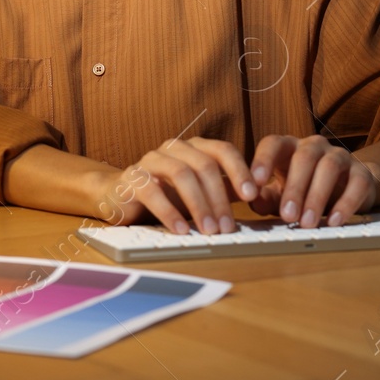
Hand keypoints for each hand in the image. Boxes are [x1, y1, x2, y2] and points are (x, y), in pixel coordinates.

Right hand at [99, 137, 259, 235]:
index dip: (239, 170)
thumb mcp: (200, 193)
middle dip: (220, 198)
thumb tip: (258, 198)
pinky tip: (181, 230)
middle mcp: (174, 148)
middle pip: (204, 165)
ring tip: (208, 231)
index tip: (253, 195)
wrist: (120, 196)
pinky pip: (153, 191)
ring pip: (181, 174)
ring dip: (198, 205)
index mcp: (194, 147)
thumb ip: (225, 191)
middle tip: (228, 227)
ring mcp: (152, 159)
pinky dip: (169, 212)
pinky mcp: (132, 177)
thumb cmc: (167, 195)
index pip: (222, 150)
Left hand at [249, 134, 379, 227]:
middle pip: (304, 158)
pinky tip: (334, 221)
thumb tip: (253, 201)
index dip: (263, 160)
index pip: (273, 144)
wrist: (348, 187)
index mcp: (289, 147)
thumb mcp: (281, 194)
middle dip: (295, 188)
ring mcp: (339, 156)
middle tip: (288, 215)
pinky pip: (357, 183)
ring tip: (308, 223)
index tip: (256, 182)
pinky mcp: (361, 172)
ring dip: (317, 196)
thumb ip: (266, 197)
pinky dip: (346, 203)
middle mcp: (313, 146)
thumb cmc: (305, 189)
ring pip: (329, 168)